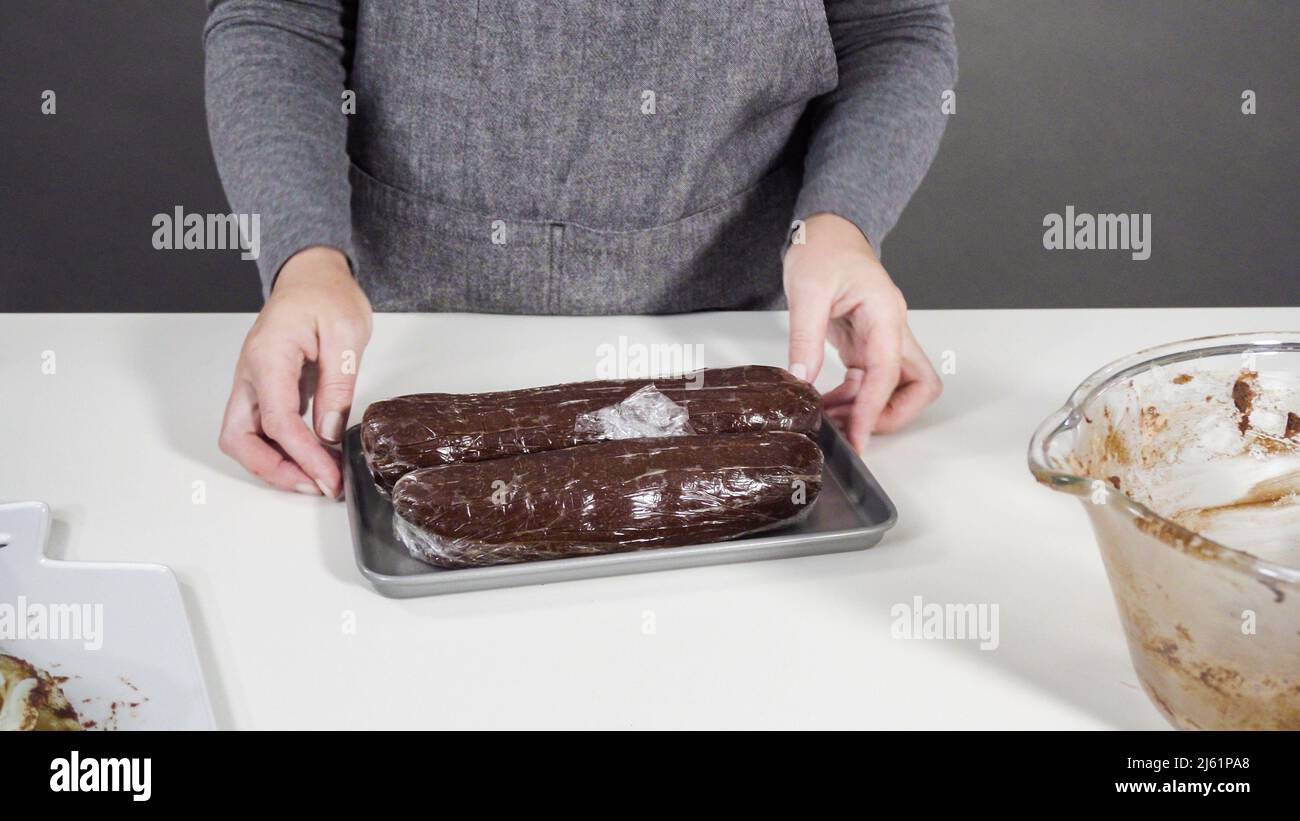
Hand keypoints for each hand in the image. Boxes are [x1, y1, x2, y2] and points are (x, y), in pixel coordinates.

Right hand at [218, 247, 371, 496]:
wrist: (312, 275)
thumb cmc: (326, 295)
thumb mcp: (346, 334)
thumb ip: (337, 385)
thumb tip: (330, 433)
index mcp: (268, 356)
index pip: (277, 421)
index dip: (303, 456)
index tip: (329, 477)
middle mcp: (251, 373)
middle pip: (239, 438)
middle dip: (273, 470)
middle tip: (314, 485)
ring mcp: (253, 382)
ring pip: (244, 437)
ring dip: (274, 464)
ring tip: (315, 477)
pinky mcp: (264, 389)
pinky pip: (261, 428)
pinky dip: (281, 449)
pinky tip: (311, 457)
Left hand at [784, 213, 940, 451]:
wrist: (827, 231)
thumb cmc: (824, 249)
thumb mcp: (807, 290)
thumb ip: (805, 337)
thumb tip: (801, 379)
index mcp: (885, 313)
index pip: (889, 372)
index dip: (874, 409)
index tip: (858, 436)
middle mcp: (891, 329)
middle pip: (916, 386)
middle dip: (891, 414)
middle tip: (855, 430)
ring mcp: (881, 339)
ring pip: (895, 388)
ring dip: (867, 410)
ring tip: (828, 421)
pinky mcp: (865, 345)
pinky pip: (869, 382)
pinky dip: (852, 399)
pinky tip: (825, 404)